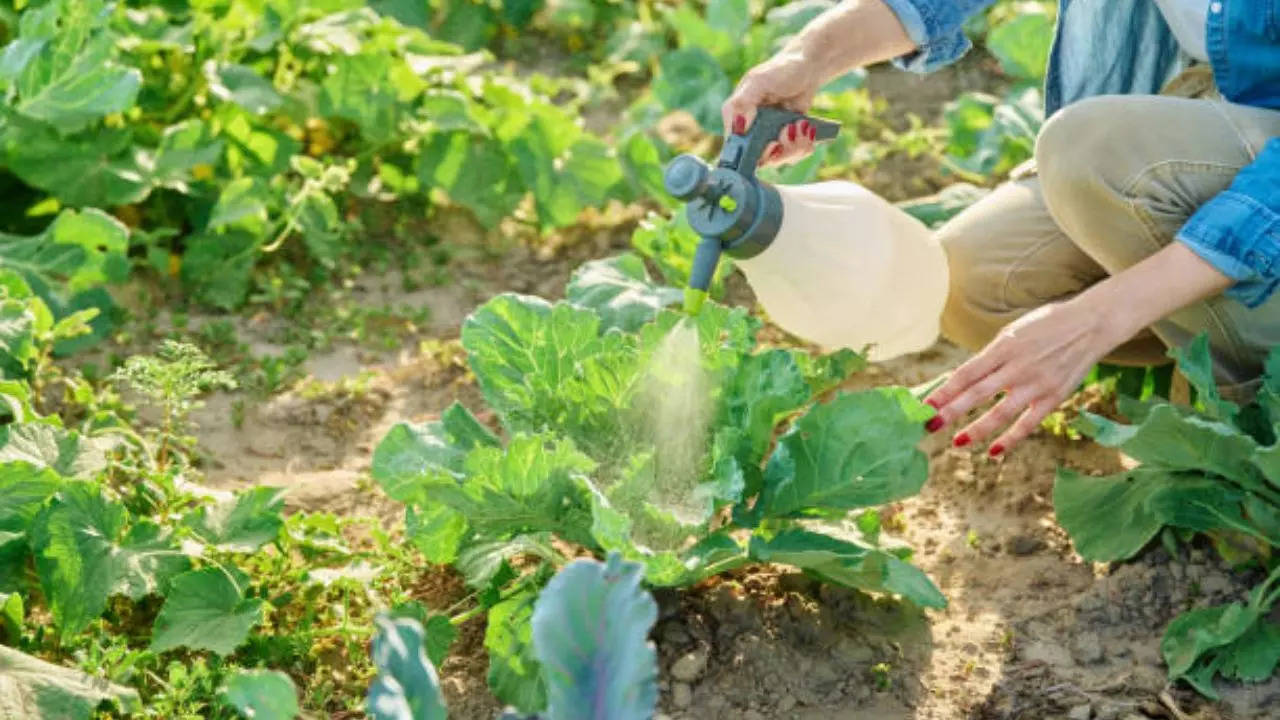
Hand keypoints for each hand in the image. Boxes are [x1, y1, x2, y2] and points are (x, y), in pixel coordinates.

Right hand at [721, 51, 821, 166]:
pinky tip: (807, 127)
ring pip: (780, 160)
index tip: (772, 144)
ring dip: (796, 146)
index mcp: (736, 119)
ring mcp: (769, 138)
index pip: (735, 148)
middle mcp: (750, 133)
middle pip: (761, 160)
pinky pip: (794, 155)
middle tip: (790, 129)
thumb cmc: (780, 70)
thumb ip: (742, 103)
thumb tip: (737, 128)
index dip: (752, 154)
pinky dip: (805, 144)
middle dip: (781, 150)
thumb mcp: (759, 81)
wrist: (807, 68)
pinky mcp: (786, 141)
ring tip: (801, 124)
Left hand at [922, 300, 1119, 455]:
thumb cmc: (1046, 325)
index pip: (967, 373)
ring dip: (977, 429)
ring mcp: (1037, 383)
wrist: (1091, 324)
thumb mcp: (1012, 333)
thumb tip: (963, 380)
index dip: (944, 391)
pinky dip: (1011, 438)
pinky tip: (993, 451)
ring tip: (957, 442)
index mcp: (1003, 347)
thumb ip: (990, 357)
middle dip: (951, 411)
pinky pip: (1028, 423)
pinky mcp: (1054, 397)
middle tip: (929, 426)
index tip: (926, 405)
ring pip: (1001, 412)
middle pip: (977, 393)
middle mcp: (1018, 366)